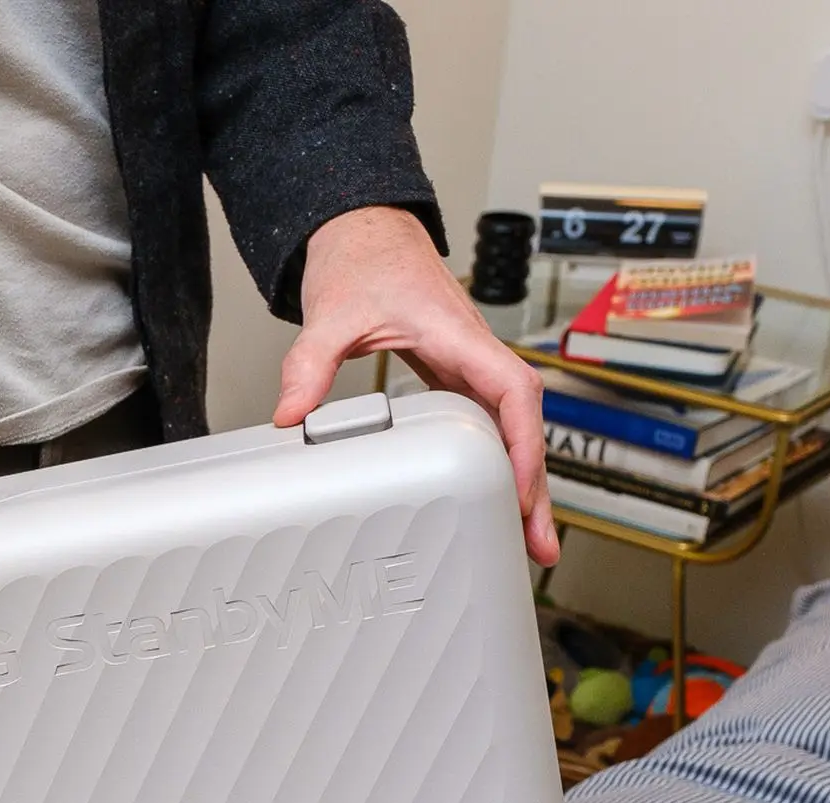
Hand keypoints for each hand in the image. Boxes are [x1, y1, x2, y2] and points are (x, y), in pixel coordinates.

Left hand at [275, 207, 558, 566]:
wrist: (363, 232)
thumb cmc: (361, 260)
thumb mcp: (331, 312)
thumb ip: (309, 364)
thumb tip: (290, 415)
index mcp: (461, 335)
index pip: (513, 391)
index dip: (522, 444)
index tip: (519, 490)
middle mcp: (475, 354)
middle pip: (523, 425)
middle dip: (535, 484)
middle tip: (540, 544)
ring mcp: (468, 367)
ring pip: (511, 429)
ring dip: (522, 481)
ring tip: (528, 539)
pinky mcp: (454, 376)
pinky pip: (487, 424)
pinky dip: (498, 463)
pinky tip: (493, 498)